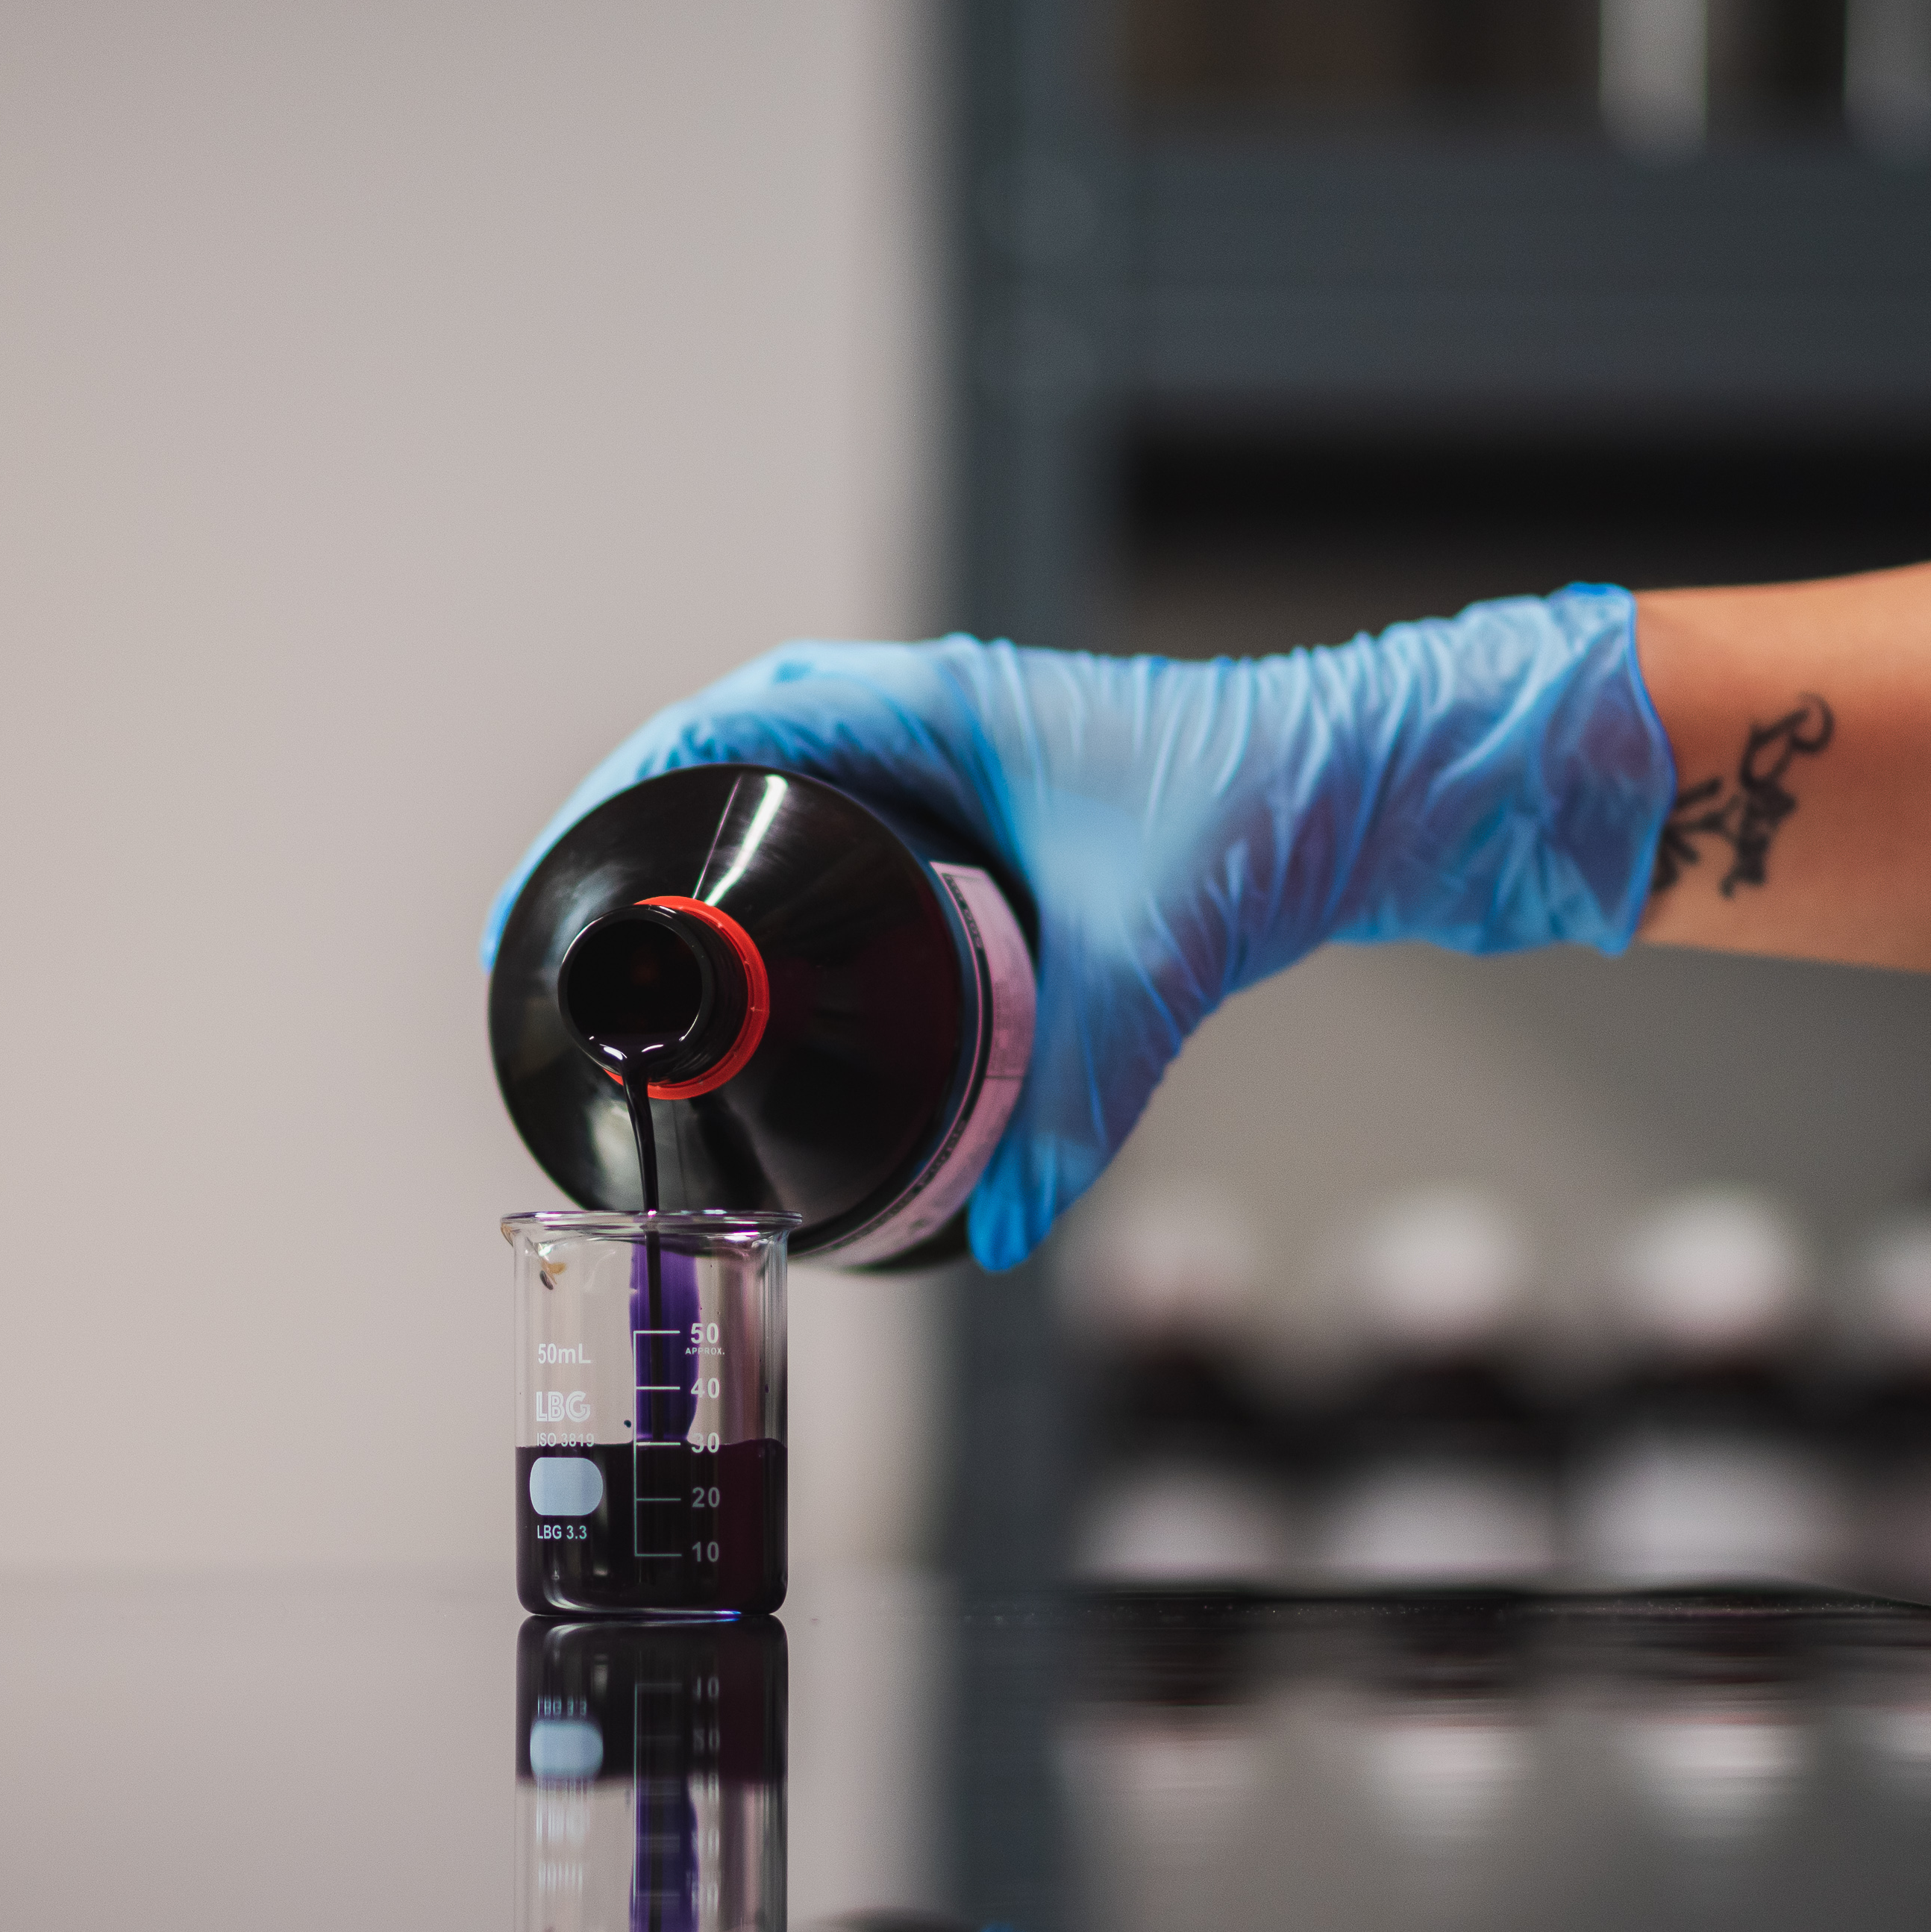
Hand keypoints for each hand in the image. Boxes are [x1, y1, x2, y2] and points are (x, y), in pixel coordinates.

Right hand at [486, 587, 1674, 1269]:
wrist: (1377, 779)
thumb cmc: (1271, 810)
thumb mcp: (1146, 967)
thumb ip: (1069, 1106)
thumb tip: (993, 1228)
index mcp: (934, 703)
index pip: (724, 724)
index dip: (618, 798)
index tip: (553, 880)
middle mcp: (933, 705)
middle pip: (726, 741)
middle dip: (635, 822)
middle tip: (562, 920)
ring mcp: (963, 739)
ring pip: (786, 766)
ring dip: (707, 829)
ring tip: (635, 927)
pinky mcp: (997, 786)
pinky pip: (850, 799)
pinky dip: (789, 848)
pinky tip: (770, 929)